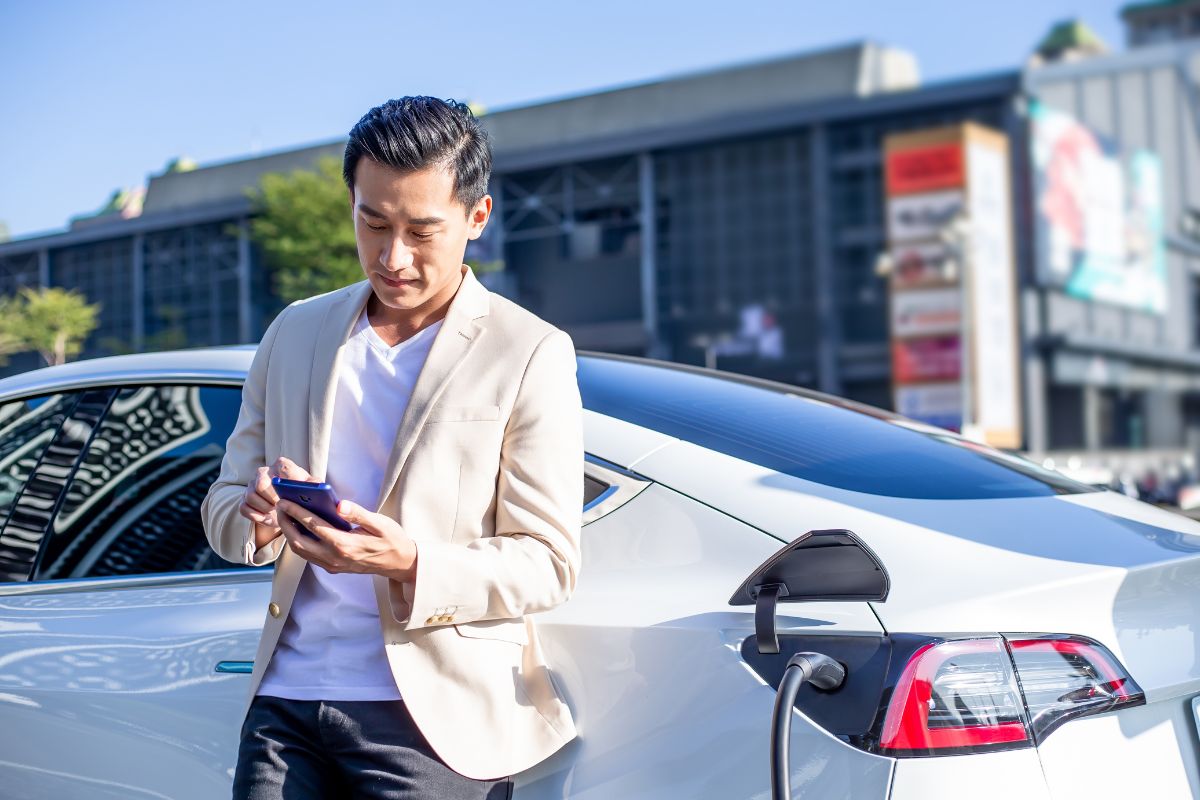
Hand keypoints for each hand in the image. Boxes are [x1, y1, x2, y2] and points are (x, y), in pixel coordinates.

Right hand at [238, 456, 314, 548]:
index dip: (286, 482)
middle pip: (261, 484)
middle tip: (282, 508)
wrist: (287, 508)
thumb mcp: (312, 491)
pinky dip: (257, 517)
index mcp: (282, 466)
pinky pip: (245, 508)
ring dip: (265, 509)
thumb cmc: (301, 496)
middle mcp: (264, 472)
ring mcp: (251, 485)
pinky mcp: (244, 499)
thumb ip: (317, 488)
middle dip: (273, 500)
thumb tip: (327, 494)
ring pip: (251, 496)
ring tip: (276, 514)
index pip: (283, 467)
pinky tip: (268, 518)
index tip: (291, 495)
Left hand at [275, 498, 418, 581]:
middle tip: (279, 507)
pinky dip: (299, 542)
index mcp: (344, 544)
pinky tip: (298, 529)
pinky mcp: (333, 567)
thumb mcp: (379, 522)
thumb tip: (338, 504)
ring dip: (289, 534)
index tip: (284, 501)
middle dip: (285, 523)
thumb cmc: (391, 540)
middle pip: (299, 541)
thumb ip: (358, 513)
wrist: (399, 563)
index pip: (313, 525)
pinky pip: (309, 556)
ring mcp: (332, 565)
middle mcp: (334, 557)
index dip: (296, 512)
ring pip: (301, 551)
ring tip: (285, 517)